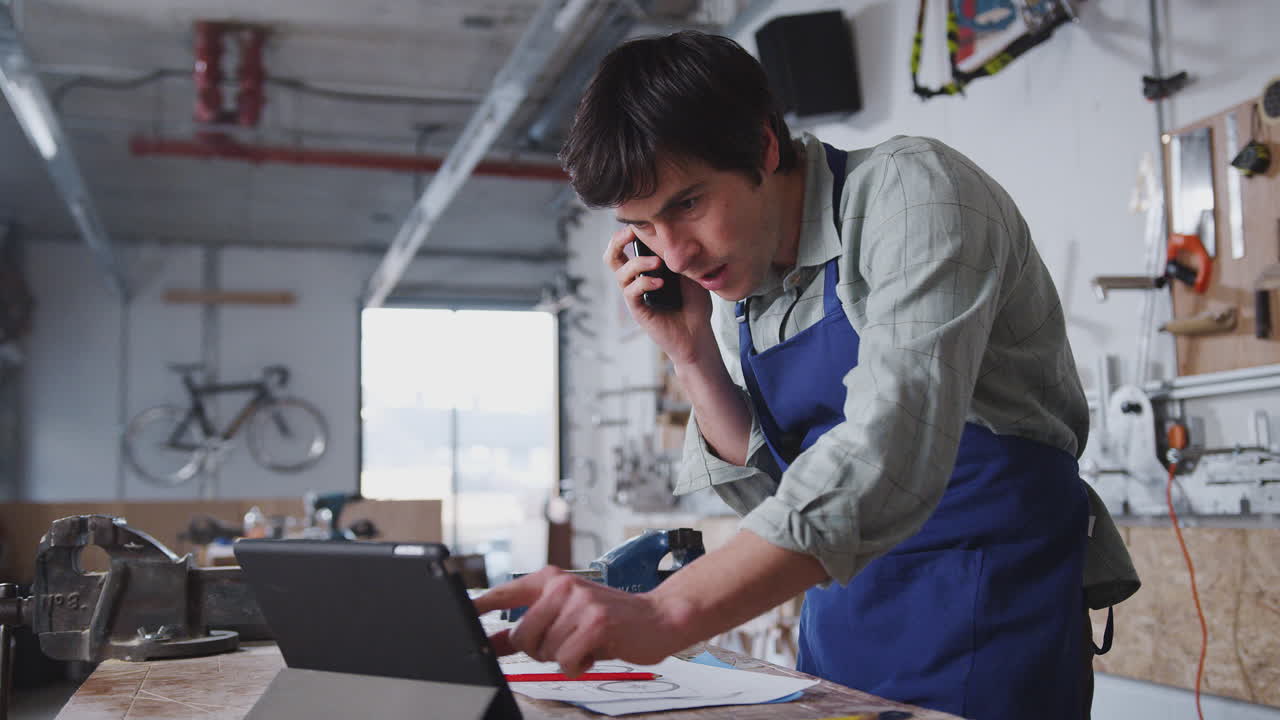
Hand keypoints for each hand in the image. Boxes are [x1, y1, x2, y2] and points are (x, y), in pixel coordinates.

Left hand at [473, 566, 694, 676]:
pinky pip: (566, 660)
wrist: (658, 617)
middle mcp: (562, 586)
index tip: (458, 618)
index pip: (504, 593)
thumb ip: (528, 625)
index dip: (479, 608)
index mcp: (551, 580)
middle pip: (520, 635)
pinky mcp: (595, 622)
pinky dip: (579, 665)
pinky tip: (594, 651)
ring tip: (586, 642)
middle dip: (538, 650)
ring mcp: (580, 602)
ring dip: (564, 657)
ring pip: (544, 651)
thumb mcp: (566, 615)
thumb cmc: (611, 618)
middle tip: (565, 642)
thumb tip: (491, 641)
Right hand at [603, 227, 714, 366]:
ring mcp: (635, 294)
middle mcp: (636, 279)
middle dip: (617, 240)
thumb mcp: (691, 271)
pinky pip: (631, 292)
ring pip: (620, 272)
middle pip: (612, 256)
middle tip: (632, 232)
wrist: (698, 333)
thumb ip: (680, 254)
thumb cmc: (695, 302)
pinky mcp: (638, 310)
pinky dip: (643, 283)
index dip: (630, 230)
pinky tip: (659, 283)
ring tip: (658, 263)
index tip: (646, 218)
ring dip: (638, 263)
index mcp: (646, 268)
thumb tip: (678, 232)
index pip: (628, 245)